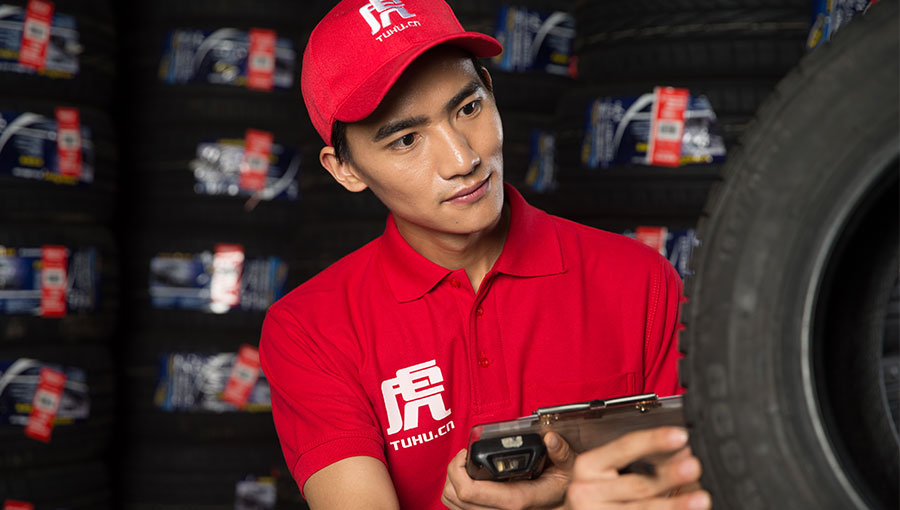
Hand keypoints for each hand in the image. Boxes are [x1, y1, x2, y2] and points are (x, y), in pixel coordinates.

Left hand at [441, 432, 575, 508]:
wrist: (563, 503)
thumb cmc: (563, 487)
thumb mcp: (569, 469)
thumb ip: (562, 453)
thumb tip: (550, 438)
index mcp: (515, 500)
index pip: (469, 491)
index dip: (458, 469)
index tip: (466, 453)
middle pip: (455, 497)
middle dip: (452, 471)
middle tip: (464, 456)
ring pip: (453, 505)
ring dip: (452, 483)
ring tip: (465, 466)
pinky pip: (459, 509)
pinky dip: (457, 494)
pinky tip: (469, 479)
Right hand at [565, 427, 710, 509]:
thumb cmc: (593, 494)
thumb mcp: (608, 471)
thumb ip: (643, 460)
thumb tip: (681, 449)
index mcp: (587, 466)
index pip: (624, 447)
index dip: (655, 440)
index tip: (681, 436)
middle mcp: (585, 491)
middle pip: (637, 483)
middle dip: (669, 475)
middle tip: (694, 466)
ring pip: (642, 509)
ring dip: (675, 505)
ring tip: (701, 499)